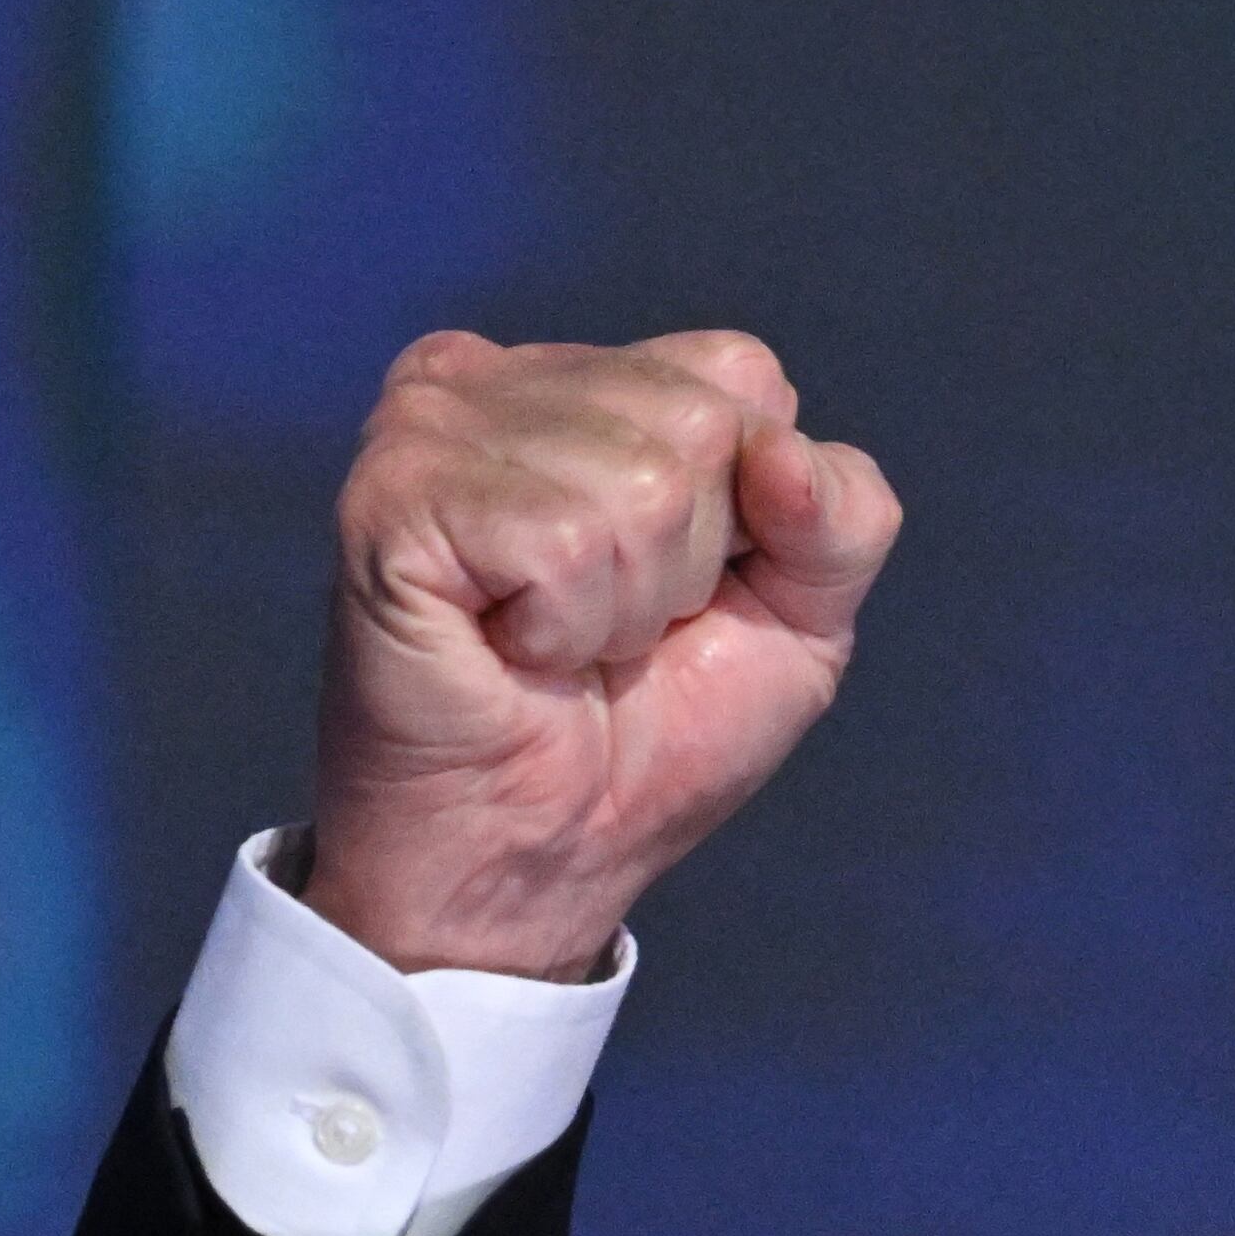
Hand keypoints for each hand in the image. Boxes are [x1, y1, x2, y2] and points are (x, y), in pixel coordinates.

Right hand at [300, 329, 902, 979]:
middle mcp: (497, 377)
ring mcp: (431, 425)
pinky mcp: (391, 497)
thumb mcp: (804, 617)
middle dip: (688, 563)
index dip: (750, 513)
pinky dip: (564, 627)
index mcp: (586, 379)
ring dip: (624, 607)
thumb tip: (778, 454)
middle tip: (605, 635)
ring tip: (552, 648)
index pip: (743, 373)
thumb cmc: (651, 739)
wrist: (543, 862)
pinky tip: (507, 652)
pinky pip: (564, 540)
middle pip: (700, 421)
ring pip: (642, 483)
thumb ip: (843, 513)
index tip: (678, 594)